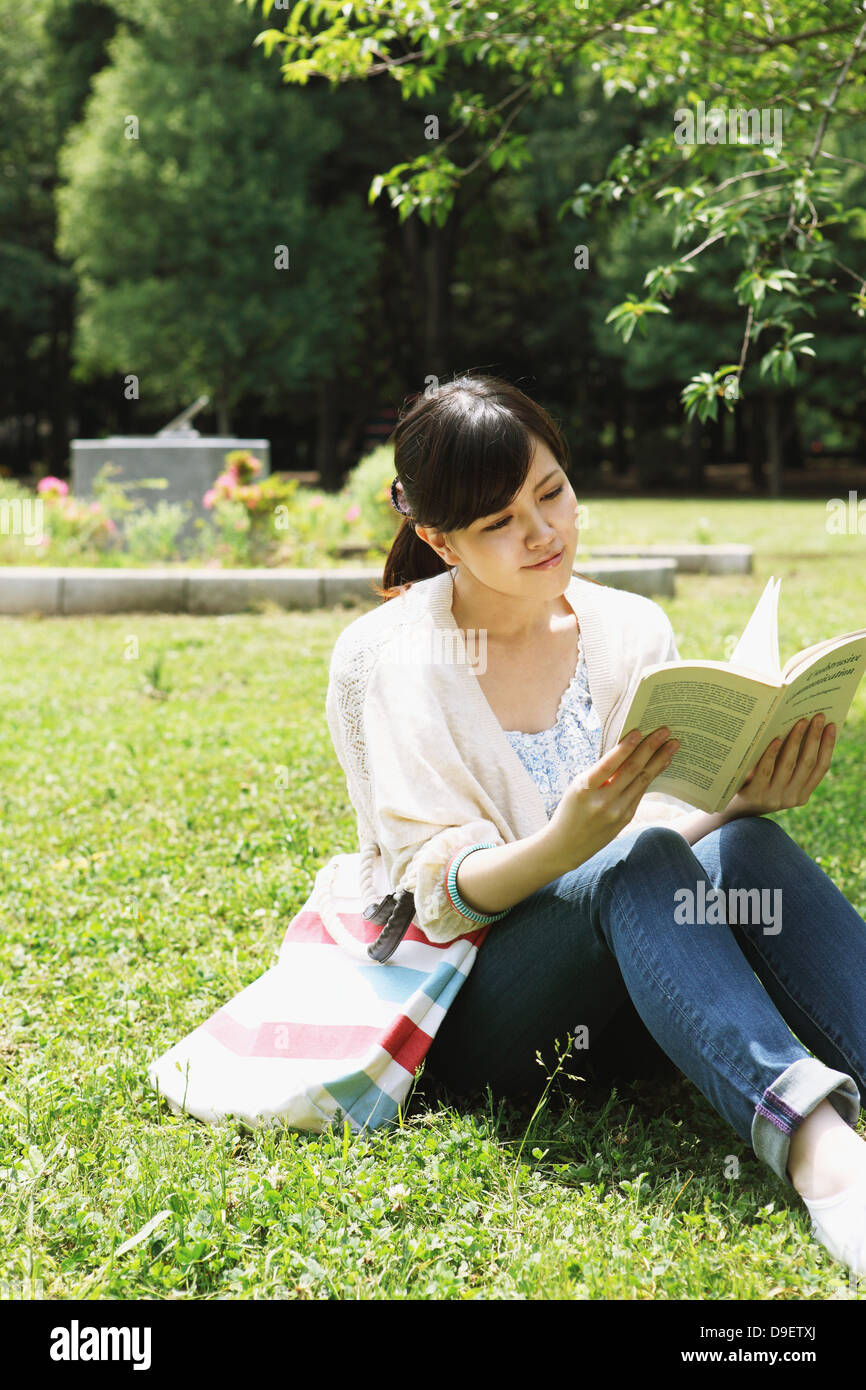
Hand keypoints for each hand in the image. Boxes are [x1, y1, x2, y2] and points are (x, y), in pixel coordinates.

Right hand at [546, 725, 679, 868]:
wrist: (566, 845)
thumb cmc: (570, 810)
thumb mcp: (577, 788)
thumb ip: (599, 773)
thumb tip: (627, 751)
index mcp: (585, 789)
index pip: (608, 765)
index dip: (624, 748)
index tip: (639, 731)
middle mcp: (602, 801)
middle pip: (632, 771)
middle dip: (650, 748)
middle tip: (665, 731)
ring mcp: (616, 812)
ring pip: (642, 781)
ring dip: (659, 760)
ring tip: (672, 745)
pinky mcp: (625, 818)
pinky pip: (641, 792)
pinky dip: (652, 776)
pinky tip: (661, 764)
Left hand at [724, 714, 835, 817]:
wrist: (731, 810)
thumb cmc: (756, 785)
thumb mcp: (778, 780)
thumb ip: (791, 764)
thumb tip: (803, 728)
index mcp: (802, 794)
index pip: (821, 768)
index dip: (828, 746)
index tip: (832, 725)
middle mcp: (791, 797)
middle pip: (808, 763)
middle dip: (814, 738)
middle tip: (817, 716)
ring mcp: (774, 798)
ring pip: (790, 765)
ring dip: (796, 741)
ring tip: (800, 722)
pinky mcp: (755, 795)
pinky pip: (766, 770)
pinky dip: (772, 754)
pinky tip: (776, 738)